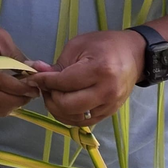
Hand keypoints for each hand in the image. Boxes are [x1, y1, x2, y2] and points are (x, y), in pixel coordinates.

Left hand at [29, 30, 144, 126]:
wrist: (135, 55)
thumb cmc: (105, 45)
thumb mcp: (78, 46)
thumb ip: (58, 64)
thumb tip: (36, 74)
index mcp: (99, 70)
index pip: (64, 83)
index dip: (44, 82)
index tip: (33, 77)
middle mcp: (106, 91)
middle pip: (67, 106)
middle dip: (50, 97)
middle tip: (45, 87)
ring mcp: (109, 105)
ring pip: (73, 118)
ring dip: (57, 109)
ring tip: (53, 94)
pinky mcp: (109, 113)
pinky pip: (83, 122)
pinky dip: (68, 115)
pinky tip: (63, 103)